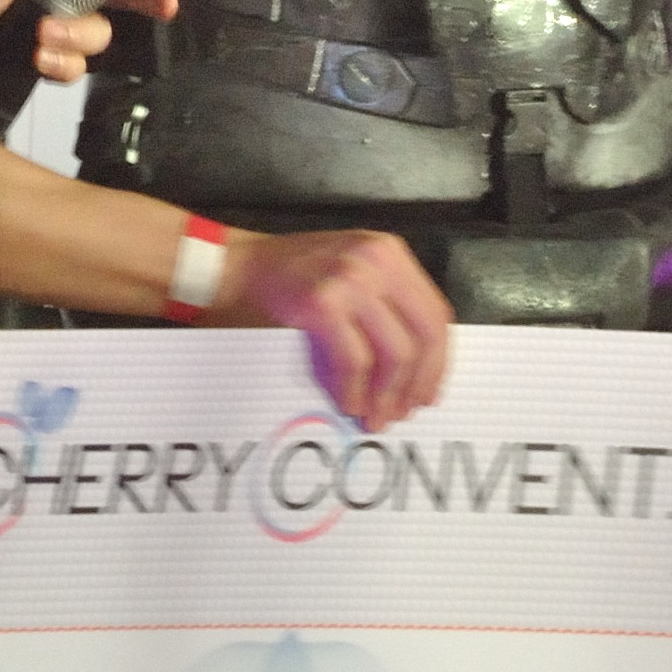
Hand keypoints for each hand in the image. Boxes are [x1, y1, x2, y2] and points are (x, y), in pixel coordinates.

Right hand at [210, 229, 452, 428]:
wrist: (234, 267)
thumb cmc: (289, 278)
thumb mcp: (351, 274)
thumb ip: (384, 305)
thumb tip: (414, 369)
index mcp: (389, 254)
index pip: (437, 313)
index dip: (437, 361)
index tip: (428, 393)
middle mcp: (377, 260)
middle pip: (425, 335)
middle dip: (418, 383)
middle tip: (404, 413)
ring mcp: (350, 279)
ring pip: (396, 352)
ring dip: (387, 395)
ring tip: (375, 417)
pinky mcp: (322, 303)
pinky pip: (354, 361)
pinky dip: (355, 390)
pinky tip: (348, 403)